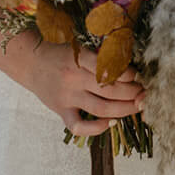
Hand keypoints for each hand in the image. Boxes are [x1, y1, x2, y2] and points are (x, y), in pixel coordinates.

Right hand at [17, 40, 144, 135]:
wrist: (30, 62)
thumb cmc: (60, 53)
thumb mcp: (79, 46)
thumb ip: (100, 56)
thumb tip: (128, 66)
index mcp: (79, 58)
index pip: (108, 68)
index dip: (128, 74)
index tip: (138, 75)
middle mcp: (73, 78)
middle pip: (110, 90)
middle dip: (133, 93)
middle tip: (144, 93)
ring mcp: (67, 97)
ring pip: (101, 108)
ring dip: (124, 109)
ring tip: (137, 106)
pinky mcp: (61, 111)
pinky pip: (79, 126)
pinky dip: (96, 128)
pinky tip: (111, 123)